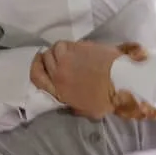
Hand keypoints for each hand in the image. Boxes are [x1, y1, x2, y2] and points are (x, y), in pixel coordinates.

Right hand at [31, 41, 155, 120]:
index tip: (38, 65)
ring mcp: (68, 58)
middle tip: (59, 60)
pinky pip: (66, 43)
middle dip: (49, 60)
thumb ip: (73, 106)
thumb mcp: (86, 110)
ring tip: (68, 54)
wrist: (120, 81)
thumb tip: (68, 105)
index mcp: (59, 90)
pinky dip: (68, 46)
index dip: (35, 69)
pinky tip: (76, 50)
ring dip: (59, 51)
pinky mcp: (79, 47)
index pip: (36, 76)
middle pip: (44, 60)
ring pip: (54, 49)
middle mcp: (59, 72)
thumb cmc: (106, 100)